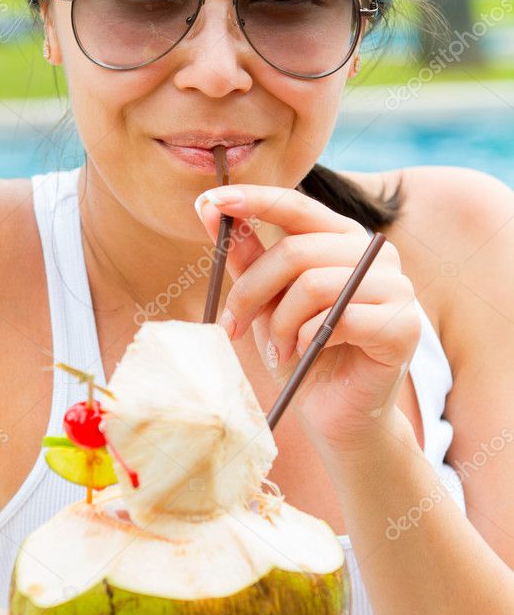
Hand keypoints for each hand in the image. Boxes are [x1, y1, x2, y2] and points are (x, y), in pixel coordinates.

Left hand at [195, 185, 420, 451]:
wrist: (335, 414)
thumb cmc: (301, 353)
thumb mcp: (265, 300)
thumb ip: (247, 256)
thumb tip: (211, 208)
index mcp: (342, 238)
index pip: (297, 206)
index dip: (254, 200)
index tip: (209, 200)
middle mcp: (375, 253)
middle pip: (296, 252)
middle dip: (252, 291)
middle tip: (232, 325)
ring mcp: (397, 287)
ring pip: (314, 285)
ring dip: (281, 324)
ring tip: (278, 348)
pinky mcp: (403, 326)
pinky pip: (338, 319)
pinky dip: (308, 339)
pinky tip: (306, 354)